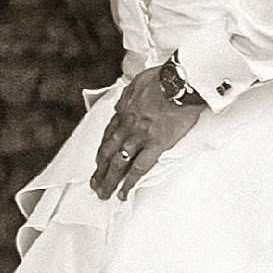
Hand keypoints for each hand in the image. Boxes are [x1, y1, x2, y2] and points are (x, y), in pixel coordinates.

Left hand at [91, 61, 207, 200]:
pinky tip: (124, 193)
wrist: (178, 81)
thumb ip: (128, 96)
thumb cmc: (163, 78)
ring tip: (103, 194)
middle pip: (108, 152)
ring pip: (118, 163)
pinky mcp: (155, 145)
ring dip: (108, 180)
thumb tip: (122, 105)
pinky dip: (130, 182)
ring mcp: (139, 137)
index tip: (99, 160)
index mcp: (124, 111)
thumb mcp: (137, 82)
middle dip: (99, 169)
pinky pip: (139, 168)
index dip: (102, 149)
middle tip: (94, 183)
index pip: (108, 134)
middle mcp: (127, 126)